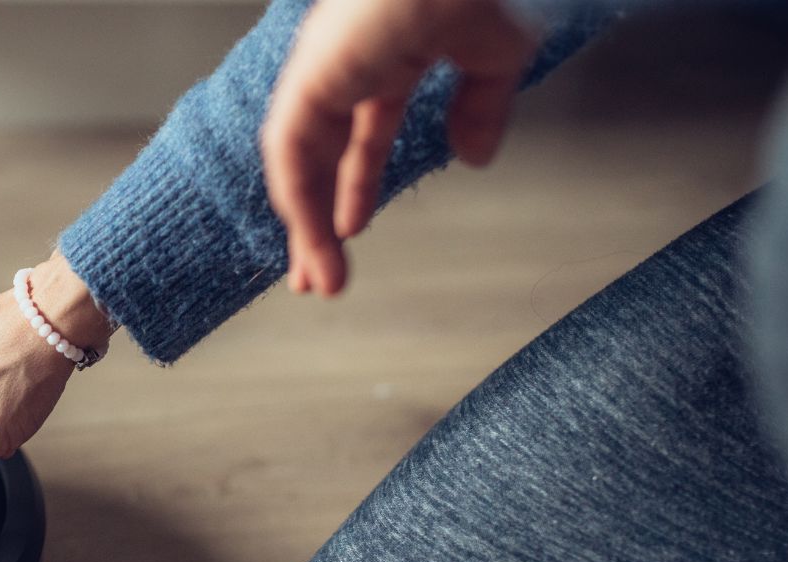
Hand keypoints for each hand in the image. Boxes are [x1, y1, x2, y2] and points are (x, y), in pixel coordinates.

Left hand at [261, 0, 538, 295]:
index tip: (352, 228)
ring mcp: (323, 69)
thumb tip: (474, 157)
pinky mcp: (311, 77)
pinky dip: (299, 199)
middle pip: (317, 156)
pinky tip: (315, 238)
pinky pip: (291, 150)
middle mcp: (344, 64)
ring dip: (305, 227)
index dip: (357, 183)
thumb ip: (481, 105)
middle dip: (316, 220)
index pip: (360, 132)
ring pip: (296, 162)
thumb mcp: (496, 55)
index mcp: (383, 54)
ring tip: (319, 281)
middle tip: (318, 275)